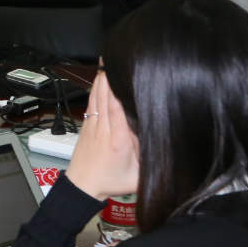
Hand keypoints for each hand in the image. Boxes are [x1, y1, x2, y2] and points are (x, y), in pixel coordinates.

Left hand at [66, 72, 139, 200]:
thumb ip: (150, 159)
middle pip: (104, 99)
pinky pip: (91, 104)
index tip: (121, 75)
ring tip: (105, 63)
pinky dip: (95, 91)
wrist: (82, 186)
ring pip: (96, 99)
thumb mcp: (138, 176)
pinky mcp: (86, 126)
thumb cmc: (110, 181)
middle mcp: (104, 130)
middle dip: (108, 79)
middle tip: (113, 60)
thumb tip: (164, 145)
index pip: (116, 111)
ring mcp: (93, 127)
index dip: (116, 92)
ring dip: (100, 81)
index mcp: (118, 140)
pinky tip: (97, 81)